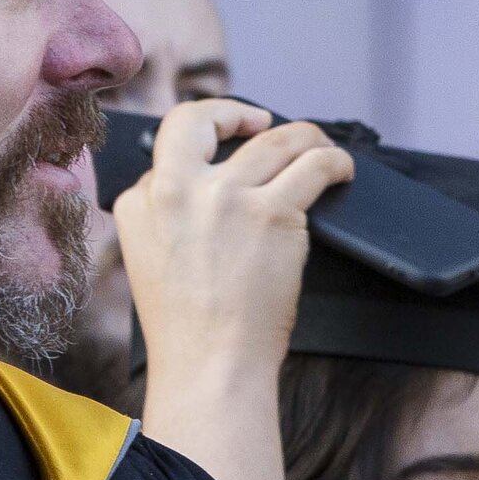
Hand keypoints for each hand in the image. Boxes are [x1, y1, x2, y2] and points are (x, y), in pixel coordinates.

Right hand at [111, 100, 353, 381]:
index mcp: (138, 203)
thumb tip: (209, 188)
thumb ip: (167, 216)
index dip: (204, 151)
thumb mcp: (148, 259)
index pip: (170, 152)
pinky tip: (340, 169)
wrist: (210, 367)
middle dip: (233, 112)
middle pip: (201, 118)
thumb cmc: (189, 330)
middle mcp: (175, 190)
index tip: (224, 155)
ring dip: (303, 136)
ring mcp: (225, 197)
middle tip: (259, 122)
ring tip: (318, 146)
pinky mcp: (272, 214)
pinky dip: (334, 161)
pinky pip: (314, 166)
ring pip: (274, 138)